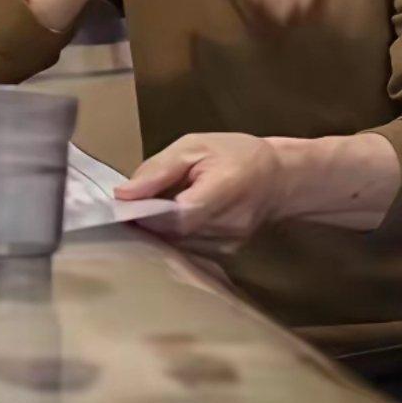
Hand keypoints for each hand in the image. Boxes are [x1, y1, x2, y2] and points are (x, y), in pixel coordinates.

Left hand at [115, 133, 281, 244]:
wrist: (278, 179)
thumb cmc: (237, 154)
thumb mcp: (196, 145)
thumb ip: (160, 169)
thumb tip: (123, 194)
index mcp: (224, 189)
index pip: (177, 214)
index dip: (146, 213)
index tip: (124, 206)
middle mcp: (227, 225)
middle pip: (172, 234)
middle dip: (146, 222)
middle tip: (132, 207)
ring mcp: (226, 246)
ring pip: (175, 246)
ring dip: (158, 231)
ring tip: (153, 211)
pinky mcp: (223, 256)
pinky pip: (186, 251)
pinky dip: (172, 238)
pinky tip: (170, 222)